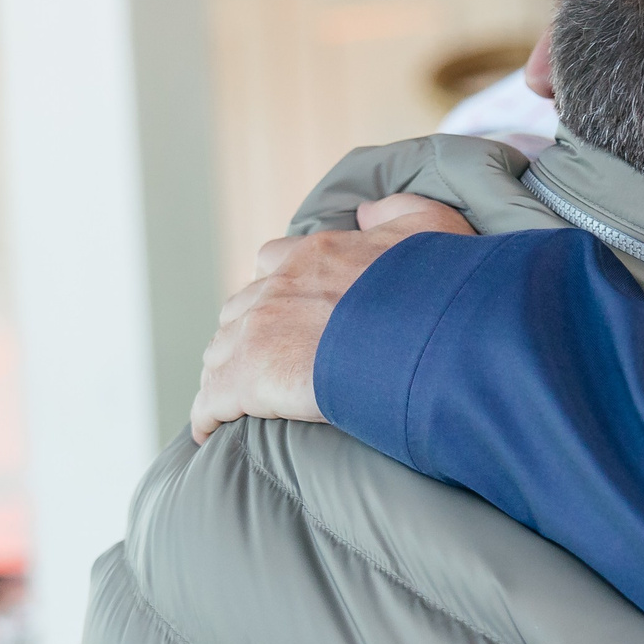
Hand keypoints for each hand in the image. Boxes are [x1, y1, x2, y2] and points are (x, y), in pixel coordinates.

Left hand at [189, 196, 474, 441]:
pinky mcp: (249, 378)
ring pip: (221, 350)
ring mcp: (258, 332)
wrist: (423, 335)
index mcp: (315, 255)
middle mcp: (278, 287)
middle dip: (246, 331)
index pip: (274, 261)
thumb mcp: (430, 227)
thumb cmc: (435, 289)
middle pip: (240, 307)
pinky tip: (209, 432)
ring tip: (233, 400)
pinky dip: (207, 415)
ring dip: (226, 371)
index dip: (275, 286)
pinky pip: (212, 400)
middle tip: (260, 360)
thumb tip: (366, 212)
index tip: (284, 308)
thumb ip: (396, 211)